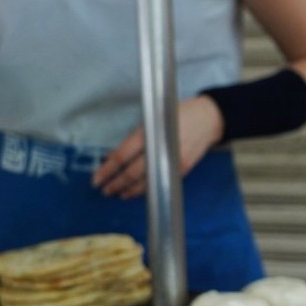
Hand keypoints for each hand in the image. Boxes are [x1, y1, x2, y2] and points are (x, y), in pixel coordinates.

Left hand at [91, 95, 222, 198]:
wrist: (209, 118)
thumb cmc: (179, 112)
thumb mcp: (154, 117)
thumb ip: (138, 136)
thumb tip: (116, 154)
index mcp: (149, 134)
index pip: (122, 156)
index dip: (107, 170)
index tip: (96, 179)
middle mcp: (159, 150)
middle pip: (132, 173)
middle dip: (116, 183)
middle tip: (105, 190)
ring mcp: (172, 162)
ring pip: (147, 182)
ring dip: (130, 190)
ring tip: (118, 193)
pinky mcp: (182, 169)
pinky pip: (160, 182)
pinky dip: (147, 188)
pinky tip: (138, 191)